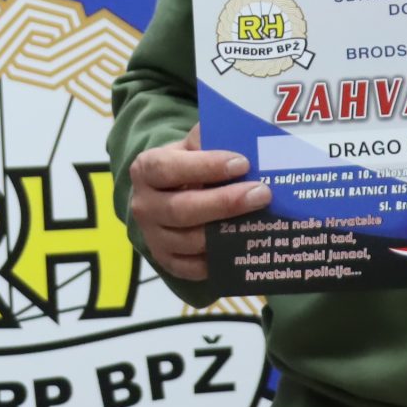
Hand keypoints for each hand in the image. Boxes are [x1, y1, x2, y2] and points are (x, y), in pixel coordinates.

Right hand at [127, 124, 269, 281]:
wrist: (167, 194)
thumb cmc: (187, 165)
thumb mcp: (191, 146)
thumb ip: (208, 139)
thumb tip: (240, 139)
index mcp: (146, 170)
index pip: (168, 168)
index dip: (205, 166)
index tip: (242, 163)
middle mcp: (144, 206)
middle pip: (182, 209)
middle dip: (224, 203)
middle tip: (261, 193)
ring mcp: (153, 237)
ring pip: (189, 241)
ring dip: (226, 233)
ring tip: (260, 220)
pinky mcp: (167, 261)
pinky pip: (193, 268)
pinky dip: (218, 261)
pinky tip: (242, 249)